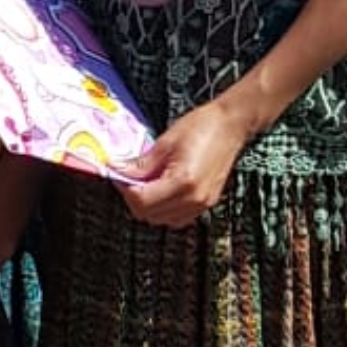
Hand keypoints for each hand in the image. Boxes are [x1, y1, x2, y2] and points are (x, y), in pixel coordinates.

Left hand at [118, 97, 251, 226]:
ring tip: (143, 183)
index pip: (142, 201)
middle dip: (133, 198)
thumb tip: (119, 172)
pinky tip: (160, 189)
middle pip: (150, 215)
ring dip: (148, 205)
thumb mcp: (164, 143)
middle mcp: (194, 199)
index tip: (117, 174)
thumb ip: (141, 164)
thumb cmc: (200, 128)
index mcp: (182, 182)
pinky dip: (164, 208)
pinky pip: (178, 217)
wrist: (229, 126)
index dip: (124, 189)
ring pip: (163, 220)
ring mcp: (202, 204)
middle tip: (127, 179)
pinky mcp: (207, 203)